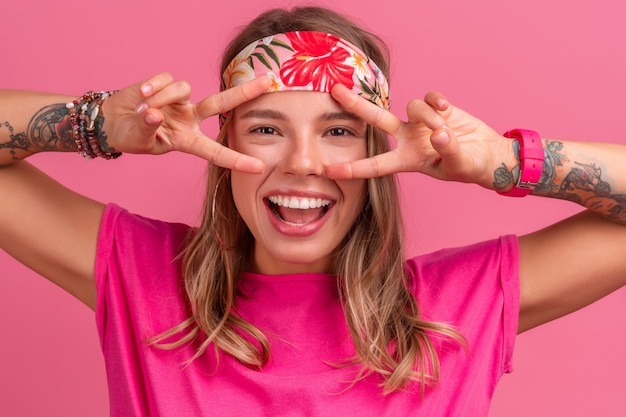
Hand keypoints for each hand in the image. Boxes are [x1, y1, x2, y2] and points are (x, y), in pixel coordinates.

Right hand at [102, 72, 270, 172]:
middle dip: (243, 92)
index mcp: (188, 140)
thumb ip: (147, 128)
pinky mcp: (165, 84)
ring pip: (183, 88)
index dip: (236, 160)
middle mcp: (190, 119)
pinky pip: (165, 79)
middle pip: (220, 103)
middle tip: (267, 82)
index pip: (215, 151)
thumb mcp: (140, 140)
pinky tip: (140, 95)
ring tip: (141, 109)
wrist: (112, 121)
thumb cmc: (132, 136)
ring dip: (161, 98)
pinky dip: (152, 87)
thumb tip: (154, 113)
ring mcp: (179, 101)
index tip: (259, 167)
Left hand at [326, 84, 510, 189]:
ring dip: (428, 116)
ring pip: (412, 107)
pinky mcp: (436, 107)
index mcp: (408, 160)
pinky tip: (447, 111)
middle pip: (376, 120)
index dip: (353, 169)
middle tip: (335, 90)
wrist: (490, 153)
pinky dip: (437, 102)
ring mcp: (420, 122)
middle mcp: (408, 139)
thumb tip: (438, 133)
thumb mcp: (459, 165)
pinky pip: (429, 97)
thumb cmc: (471, 167)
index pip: (376, 166)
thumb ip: (448, 150)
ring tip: (445, 128)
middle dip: (356, 105)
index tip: (329, 170)